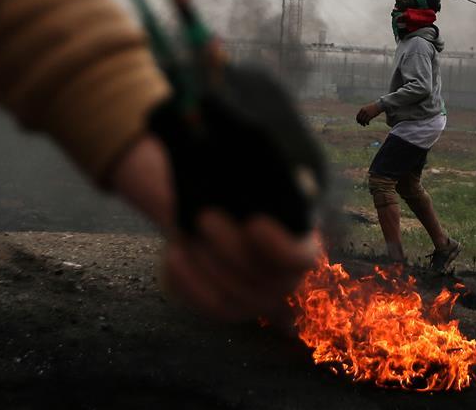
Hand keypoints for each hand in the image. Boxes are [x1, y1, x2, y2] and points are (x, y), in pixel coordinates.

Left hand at [109, 135, 318, 320]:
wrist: (213, 200)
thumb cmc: (243, 181)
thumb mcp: (260, 169)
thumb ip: (277, 174)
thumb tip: (294, 179)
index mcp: (302, 239)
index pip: (301, 258)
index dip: (279, 247)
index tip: (254, 222)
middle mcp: (285, 277)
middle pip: (263, 281)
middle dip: (230, 249)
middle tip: (205, 216)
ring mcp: (256, 298)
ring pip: (232, 297)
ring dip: (206, 262)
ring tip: (187, 227)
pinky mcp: (227, 307)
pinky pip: (207, 306)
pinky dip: (188, 281)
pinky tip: (174, 252)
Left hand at [356, 102, 382, 125]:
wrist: (379, 105)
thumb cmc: (374, 107)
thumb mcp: (368, 108)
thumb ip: (364, 111)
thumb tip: (361, 117)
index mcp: (362, 109)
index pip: (358, 116)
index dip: (357, 120)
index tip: (359, 122)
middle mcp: (364, 111)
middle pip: (360, 119)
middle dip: (360, 122)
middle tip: (362, 124)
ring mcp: (367, 113)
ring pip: (363, 120)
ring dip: (363, 124)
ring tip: (365, 125)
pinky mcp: (370, 115)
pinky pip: (366, 121)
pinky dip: (367, 123)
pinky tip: (368, 124)